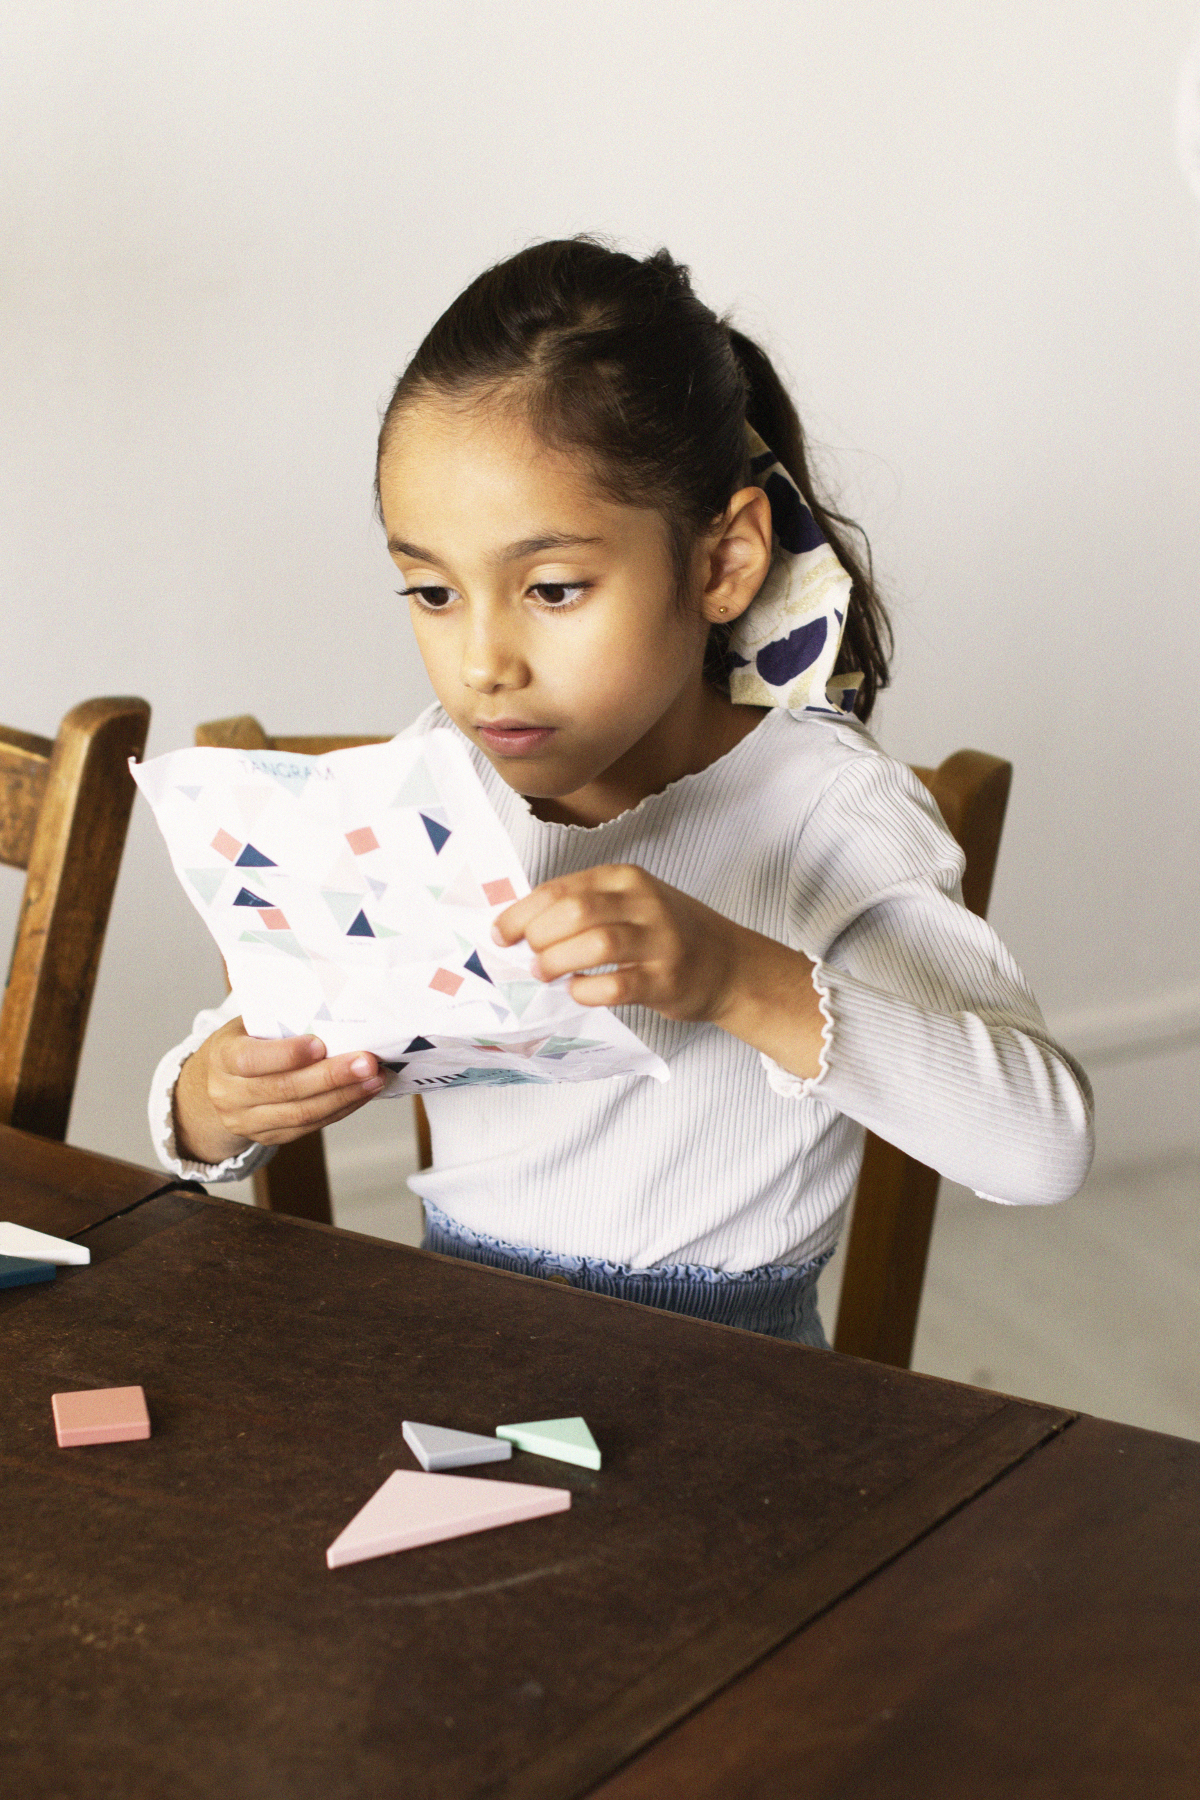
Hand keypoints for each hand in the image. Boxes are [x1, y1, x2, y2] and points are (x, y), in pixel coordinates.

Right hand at [173, 1018, 383, 1165]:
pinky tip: (362, 1094)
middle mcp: (230, 1094)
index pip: (250, 1060)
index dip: (286, 1055)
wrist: (216, 1085)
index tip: (321, 1044)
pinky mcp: (268, 1137)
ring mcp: (247, 1121)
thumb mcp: (247, 1025)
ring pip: (301, 1114)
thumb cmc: (243, 1043)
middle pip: (284, 1090)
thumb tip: (333, 1002)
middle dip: (331, 1077)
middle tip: (367, 1062)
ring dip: (344, 1096)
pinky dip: (340, 1109)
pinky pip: (309, 1127)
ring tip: (374, 1079)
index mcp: (223, 1058)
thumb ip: (279, 1020)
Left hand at [493, 864, 825, 1078]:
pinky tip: (578, 991)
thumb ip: (585, 907)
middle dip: (539, 936)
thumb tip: (521, 927)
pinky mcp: (667, 979)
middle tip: (528, 957)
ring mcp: (659, 941)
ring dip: (559, 961)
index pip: (562, 888)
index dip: (522, 912)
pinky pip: (617, 985)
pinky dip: (588, 990)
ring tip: (545, 974)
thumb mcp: (631, 903)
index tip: (502, 934)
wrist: (730, 964)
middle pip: (576, 911)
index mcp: (626, 879)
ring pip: (596, 943)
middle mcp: (644, 903)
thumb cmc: (668, 935)